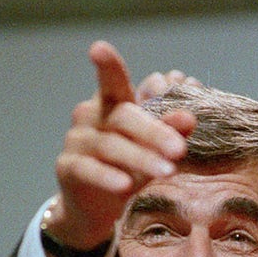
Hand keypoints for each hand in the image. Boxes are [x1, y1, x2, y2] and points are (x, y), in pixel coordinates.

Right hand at [45, 41, 195, 253]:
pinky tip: (125, 186)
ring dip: (141, 158)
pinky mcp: (68, 168)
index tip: (98, 48)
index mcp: (111, 104)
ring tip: (168, 172)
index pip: (111, 81)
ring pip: (111, 146)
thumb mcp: (152, 150)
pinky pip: (89, 170)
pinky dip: (108, 178)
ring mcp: (76, 141)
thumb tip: (189, 117)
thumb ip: (169, 132)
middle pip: (123, 117)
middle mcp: (90, 116)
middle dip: (155, 132)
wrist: (96, 208)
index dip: (107, 65)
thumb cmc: (129, 169)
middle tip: (181, 150)